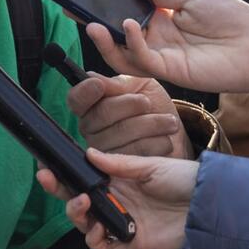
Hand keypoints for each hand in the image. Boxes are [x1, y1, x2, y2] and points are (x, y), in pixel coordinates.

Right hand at [37, 150, 198, 248]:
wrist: (211, 206)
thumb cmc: (186, 181)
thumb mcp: (151, 166)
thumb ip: (119, 164)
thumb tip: (88, 154)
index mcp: (120, 181)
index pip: (85, 178)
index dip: (65, 174)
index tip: (47, 166)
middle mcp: (118, 202)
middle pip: (79, 201)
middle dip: (60, 191)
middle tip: (49, 180)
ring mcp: (123, 223)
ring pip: (86, 224)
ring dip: (76, 214)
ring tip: (82, 202)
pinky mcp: (132, 243)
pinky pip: (104, 248)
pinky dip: (94, 240)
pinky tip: (96, 229)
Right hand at [68, 74, 191, 156]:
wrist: (173, 131)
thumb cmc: (153, 104)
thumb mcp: (139, 84)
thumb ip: (118, 83)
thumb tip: (93, 79)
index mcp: (90, 105)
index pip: (76, 99)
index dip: (85, 92)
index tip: (100, 86)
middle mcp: (90, 129)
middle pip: (101, 114)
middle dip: (130, 105)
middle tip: (148, 102)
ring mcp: (102, 152)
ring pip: (121, 134)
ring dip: (151, 124)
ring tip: (169, 122)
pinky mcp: (120, 170)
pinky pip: (135, 153)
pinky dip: (156, 143)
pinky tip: (165, 139)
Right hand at [85, 0, 248, 97]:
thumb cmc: (233, 18)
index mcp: (162, 19)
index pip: (126, 14)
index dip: (106, 8)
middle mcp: (158, 39)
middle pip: (119, 37)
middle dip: (96, 27)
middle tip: (77, 14)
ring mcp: (163, 57)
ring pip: (124, 55)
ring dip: (107, 41)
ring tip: (93, 25)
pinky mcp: (171, 72)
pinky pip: (144, 61)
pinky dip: (132, 45)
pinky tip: (129, 26)